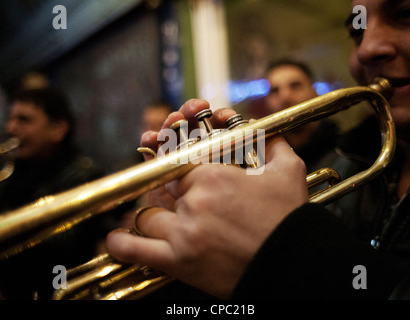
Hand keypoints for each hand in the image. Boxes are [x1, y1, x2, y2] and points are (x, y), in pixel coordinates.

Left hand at [107, 108, 307, 297]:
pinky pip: (136, 250)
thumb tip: (265, 131)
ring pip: (147, 214)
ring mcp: (183, 232)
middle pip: (159, 185)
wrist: (294, 266)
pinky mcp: (179, 262)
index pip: (177, 158)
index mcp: (214, 176)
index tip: (170, 158)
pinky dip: (122, 244)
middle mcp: (194, 201)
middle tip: (166, 186)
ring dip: (150, 213)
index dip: (171, 155)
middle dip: (161, 182)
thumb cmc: (290, 220)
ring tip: (158, 213)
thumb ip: (273, 143)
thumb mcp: (289, 172)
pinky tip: (116, 239)